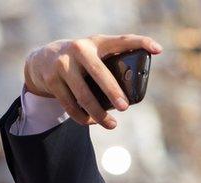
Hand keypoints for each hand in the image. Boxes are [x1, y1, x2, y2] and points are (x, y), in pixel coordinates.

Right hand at [23, 34, 162, 128]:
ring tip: (112, 125)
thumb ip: (114, 62)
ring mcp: (63, 64)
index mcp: (97, 43)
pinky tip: (91, 121)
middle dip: (112, 91)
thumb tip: (138, 84)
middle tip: (125, 108)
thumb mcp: (96, 54)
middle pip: (99, 73)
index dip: (141, 42)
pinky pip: (70, 104)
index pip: (122, 40)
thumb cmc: (81, 61)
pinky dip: (82, 117)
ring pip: (83, 95)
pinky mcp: (51, 80)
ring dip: (98, 114)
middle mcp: (79, 49)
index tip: (158, 50)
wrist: (42, 60)